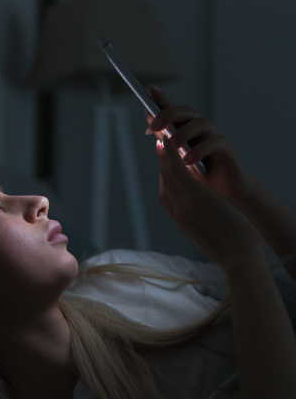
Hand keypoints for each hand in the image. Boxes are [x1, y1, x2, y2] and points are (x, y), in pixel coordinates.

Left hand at [145, 86, 258, 207]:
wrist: (225, 193)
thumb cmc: (200, 175)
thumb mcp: (178, 159)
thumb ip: (166, 141)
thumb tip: (150, 124)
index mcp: (188, 130)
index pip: (174, 110)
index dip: (163, 99)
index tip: (149, 90)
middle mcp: (202, 129)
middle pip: (187, 112)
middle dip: (168, 115)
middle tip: (154, 126)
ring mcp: (215, 137)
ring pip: (201, 124)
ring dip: (184, 133)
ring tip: (173, 146)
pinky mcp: (226, 150)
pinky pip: (214, 144)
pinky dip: (199, 151)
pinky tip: (188, 160)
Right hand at [157, 134, 263, 269]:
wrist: (238, 258)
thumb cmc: (233, 251)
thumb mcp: (213, 239)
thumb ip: (206, 227)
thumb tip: (210, 221)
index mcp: (183, 224)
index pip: (168, 199)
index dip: (164, 181)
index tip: (164, 169)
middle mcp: (179, 214)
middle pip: (165, 185)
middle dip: (161, 165)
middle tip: (160, 149)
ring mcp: (184, 205)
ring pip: (168, 176)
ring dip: (163, 156)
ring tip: (163, 141)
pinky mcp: (195, 197)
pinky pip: (178, 172)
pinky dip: (171, 156)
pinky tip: (169, 143)